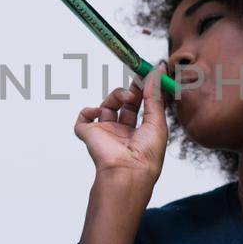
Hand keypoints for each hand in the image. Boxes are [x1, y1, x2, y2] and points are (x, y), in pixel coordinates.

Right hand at [73, 59, 168, 184]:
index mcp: (139, 134)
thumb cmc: (146, 155)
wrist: (126, 173)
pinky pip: (84, 117)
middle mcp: (121, 133)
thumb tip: (158, 71)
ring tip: (127, 97)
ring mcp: (104, 134)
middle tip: (138, 75)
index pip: (140, 106)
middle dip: (131, 89)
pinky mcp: (89, 135)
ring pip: (107, 105)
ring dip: (117, 95)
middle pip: (123, 104)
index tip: (148, 74)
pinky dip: (89, 111)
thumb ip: (155, 96)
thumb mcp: (157, 122)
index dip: (143, 90)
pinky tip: (100, 112)